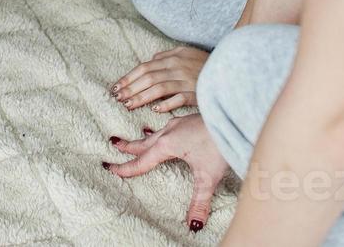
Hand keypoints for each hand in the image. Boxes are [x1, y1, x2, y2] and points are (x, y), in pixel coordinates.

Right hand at [104, 114, 230, 233]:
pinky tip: (166, 130)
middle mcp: (168, 132)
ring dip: (144, 138)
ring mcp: (178, 124)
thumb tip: (194, 225)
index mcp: (167, 145)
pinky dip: (160, 131)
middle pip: (143, 143)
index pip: (142, 161)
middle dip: (129, 146)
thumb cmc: (219, 144)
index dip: (126, 168)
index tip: (110, 168)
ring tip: (137, 137)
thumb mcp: (207, 177)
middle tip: (114, 145)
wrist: (233, 118)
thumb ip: (199, 202)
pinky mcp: (188, 120)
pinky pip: (167, 127)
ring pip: (155, 133)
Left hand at [112, 46, 207, 111]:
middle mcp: (177, 68)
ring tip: (128, 105)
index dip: (129, 77)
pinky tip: (154, 109)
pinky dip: (166, 103)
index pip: (145, 67)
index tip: (116, 87)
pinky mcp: (197, 93)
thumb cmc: (205, 63)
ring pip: (158, 88)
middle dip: (130, 89)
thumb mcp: (186, 52)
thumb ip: (167, 56)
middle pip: (148, 78)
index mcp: (173, 58)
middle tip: (117, 98)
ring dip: (141, 97)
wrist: (231, 70)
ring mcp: (187, 80)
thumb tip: (151, 60)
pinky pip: (179, 98)